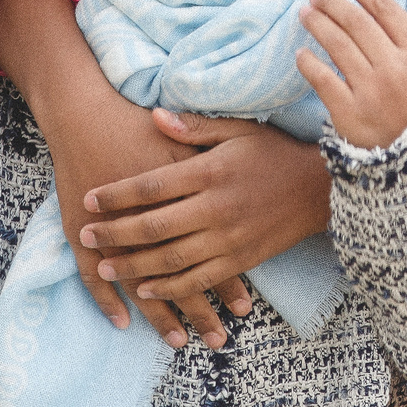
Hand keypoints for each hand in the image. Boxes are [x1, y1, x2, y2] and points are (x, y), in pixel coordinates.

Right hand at [0, 0, 251, 348]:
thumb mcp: (184, 134)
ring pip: (144, 283)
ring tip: (181, 342)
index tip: (244, 308)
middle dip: (201, 311)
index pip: (211, 248)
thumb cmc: (137, 122)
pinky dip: (109, 301)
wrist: (83, 113)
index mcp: (183, 195)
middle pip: (182, 275)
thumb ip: (216, 158)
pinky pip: (94, 275)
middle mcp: (150, 219)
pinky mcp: (83, 230)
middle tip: (218, 340)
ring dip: (162, 316)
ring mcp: (112, 228)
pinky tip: (123, 323)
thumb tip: (250, 177)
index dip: (228, 281)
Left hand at [80, 114, 332, 306]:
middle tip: (86, 236)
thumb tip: (154, 115)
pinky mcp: (241, 261)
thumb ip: (194, 126)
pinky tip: (146, 291)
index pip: (153, 186)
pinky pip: (199, 280)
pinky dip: (170, 288)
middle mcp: (216, 209)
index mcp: (211, 172)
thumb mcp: (237, 129)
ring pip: (171, 260)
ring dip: (134, 267)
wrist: (321, 189)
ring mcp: (229, 240)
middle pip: (154, 226)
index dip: (117, 194)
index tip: (90, 199)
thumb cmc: (273, 153)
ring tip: (104, 268)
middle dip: (115, 234)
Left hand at [296, 0, 406, 150]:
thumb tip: (374, 6)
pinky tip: (302, 53)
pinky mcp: (350, 113)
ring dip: (317, 23)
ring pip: (336, 44)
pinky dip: (308, 62)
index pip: (385, 8)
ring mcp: (372, 91)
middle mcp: (396, 68)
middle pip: (356, 22)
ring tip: (306, 14)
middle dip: (332, 3)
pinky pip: (322, 78)